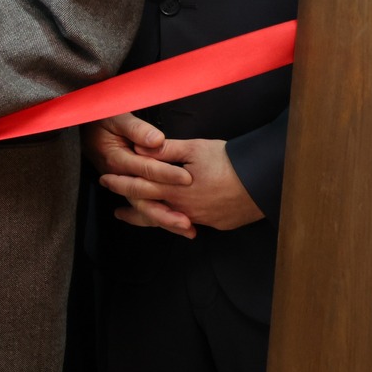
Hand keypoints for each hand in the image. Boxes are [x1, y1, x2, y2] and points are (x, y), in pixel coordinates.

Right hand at [84, 113, 191, 235]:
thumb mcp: (117, 118)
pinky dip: (160, 218)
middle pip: (142, 198)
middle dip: (166, 212)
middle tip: (187, 221)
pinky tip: (178, 226)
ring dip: (165, 220)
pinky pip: (144, 207)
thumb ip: (136, 129)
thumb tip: (156, 140)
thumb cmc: (102, 120)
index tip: (187, 179)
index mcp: (116, 159)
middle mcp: (119, 177)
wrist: (86, 128)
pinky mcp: (129, 188)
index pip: (144, 169)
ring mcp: (123, 186)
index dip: (166, 174)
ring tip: (187, 230)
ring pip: (143, 207)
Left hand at [98, 130, 262, 237]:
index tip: (105, 180)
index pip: (139, 188)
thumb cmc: (230, 160)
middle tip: (116, 211)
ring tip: (136, 219)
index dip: (120, 183)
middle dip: (131, 209)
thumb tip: (139, 148)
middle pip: (150, 211)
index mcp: (175, 190)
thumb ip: (165, 150)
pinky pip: (191, 223)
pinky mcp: (217, 223)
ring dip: (151, 219)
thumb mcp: (195, 148)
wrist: (266, 180)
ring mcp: (202, 219)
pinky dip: (177, 221)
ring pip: (169, 221)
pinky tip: (173, 221)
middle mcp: (185, 209)